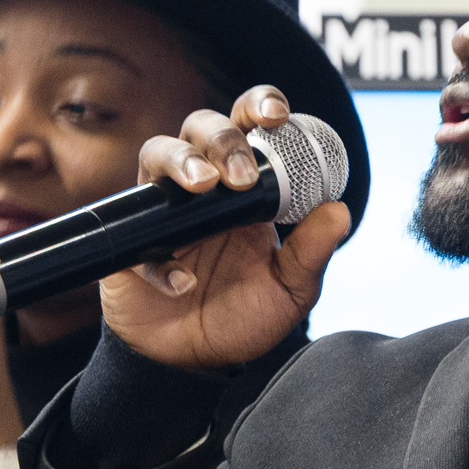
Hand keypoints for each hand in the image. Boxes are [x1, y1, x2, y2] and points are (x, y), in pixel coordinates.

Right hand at [104, 86, 349, 370]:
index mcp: (244, 187)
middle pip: (200, 128)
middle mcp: (201, 188)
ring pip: (156, 155)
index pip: (248, 127)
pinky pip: (135, 236)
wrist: (197, 361)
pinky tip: (183, 284)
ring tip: (203, 187)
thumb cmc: (243, 315)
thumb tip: (339, 211)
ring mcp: (161, 211)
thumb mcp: (290, 289)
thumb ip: (311, 253)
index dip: (258, 106)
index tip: (277, 115)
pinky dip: (159, 261)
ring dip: (181, 162)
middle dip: (222, 139)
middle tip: (242, 176)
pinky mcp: (129, 245)